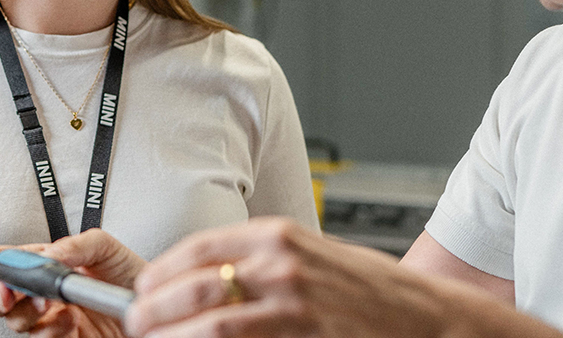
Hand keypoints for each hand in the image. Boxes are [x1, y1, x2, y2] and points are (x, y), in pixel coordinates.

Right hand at [0, 228, 149, 336]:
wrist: (161, 307)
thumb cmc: (133, 276)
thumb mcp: (107, 248)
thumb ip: (74, 245)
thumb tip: (46, 257)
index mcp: (51, 266)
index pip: (12, 263)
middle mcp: (47, 295)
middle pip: (5, 299)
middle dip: (0, 296)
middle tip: (8, 294)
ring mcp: (55, 321)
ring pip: (20, 323)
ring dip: (29, 314)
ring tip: (52, 305)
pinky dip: (50, 331)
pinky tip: (68, 321)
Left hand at [126, 217, 547, 337]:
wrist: (425, 318)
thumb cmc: (371, 292)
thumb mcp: (313, 257)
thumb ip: (262, 262)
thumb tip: (204, 279)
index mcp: (277, 234)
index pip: (196, 248)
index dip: (159, 273)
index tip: (142, 291)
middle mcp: (280, 263)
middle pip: (191, 286)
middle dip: (152, 311)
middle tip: (138, 326)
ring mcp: (292, 302)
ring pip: (206, 324)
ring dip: (171, 336)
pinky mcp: (302, 334)